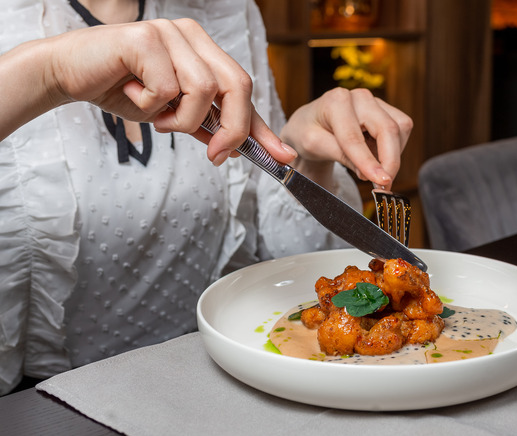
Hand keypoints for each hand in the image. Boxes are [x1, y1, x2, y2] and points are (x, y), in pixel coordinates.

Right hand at [0, 19, 294, 165]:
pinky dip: (151, 105)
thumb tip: (241, 151)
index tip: (282, 156)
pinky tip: (130, 92)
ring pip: (203, 90)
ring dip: (180, 118)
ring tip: (155, 115)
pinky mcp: (145, 38)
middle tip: (214, 155)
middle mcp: (191, 35)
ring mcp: (170, 32)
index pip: (243, 89)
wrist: (68, 73)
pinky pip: (167, 88)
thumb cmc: (123, 89)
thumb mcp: (173, 114)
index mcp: (204, 49)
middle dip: (231, 128)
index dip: (261, 125)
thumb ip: (207, 126)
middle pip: (237, 85)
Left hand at [280, 88, 412, 188]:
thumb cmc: (308, 131)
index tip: (380, 182)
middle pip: (388, 129)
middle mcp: (360, 97)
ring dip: (392, 155)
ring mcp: (376, 102)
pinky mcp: (387, 110)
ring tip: (370, 168)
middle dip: (390, 161)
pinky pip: (403, 130)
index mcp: (336, 101)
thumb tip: (369, 174)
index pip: (355, 137)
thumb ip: (341, 156)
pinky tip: (376, 156)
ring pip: (400, 129)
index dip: (368, 162)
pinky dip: (394, 148)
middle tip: (384, 186)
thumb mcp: (313, 145)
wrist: (311, 123)